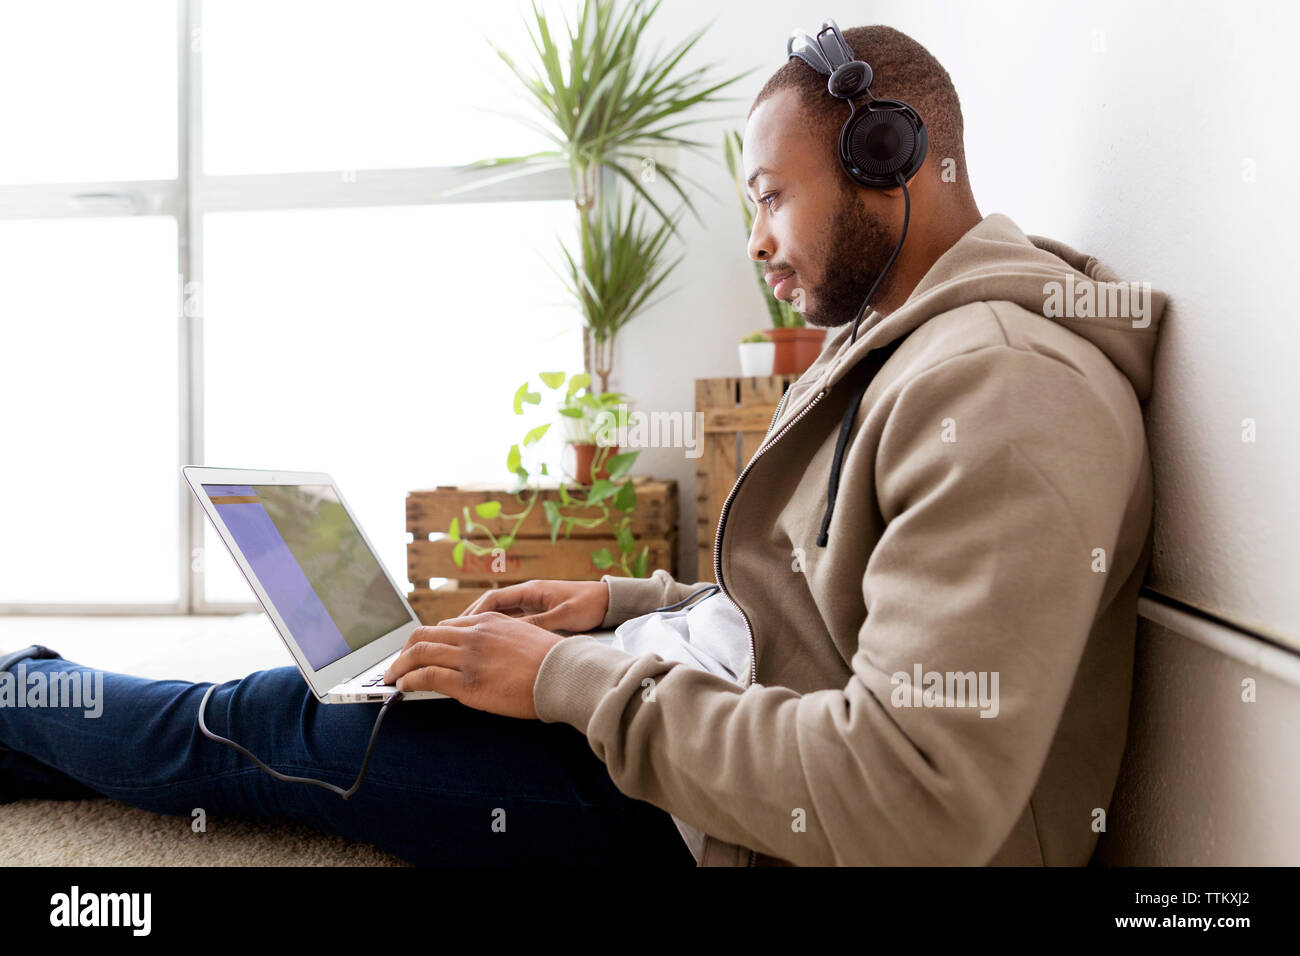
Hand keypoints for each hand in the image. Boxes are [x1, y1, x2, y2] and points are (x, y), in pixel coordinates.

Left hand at [383, 613, 566, 718]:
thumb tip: (487, 654)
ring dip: (400, 666)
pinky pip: (427, 677)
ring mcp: (469, 656)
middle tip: (396, 664)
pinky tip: (404, 687)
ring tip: (392, 677)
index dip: (427, 640)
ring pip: (420, 653)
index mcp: (489, 621)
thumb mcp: (523, 637)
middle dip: (404, 651)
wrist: (565, 674)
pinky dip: (409, 680)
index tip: (419, 652)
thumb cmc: (552, 662)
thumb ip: (500, 639)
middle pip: (425, 634)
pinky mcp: (467, 682)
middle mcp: (474, 634)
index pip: (445, 626)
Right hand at [453, 578, 609, 633]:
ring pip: (499, 613)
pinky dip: (497, 630)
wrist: (608, 601)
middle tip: (451, 635)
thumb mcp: (563, 616)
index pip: (493, 599)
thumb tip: (511, 632)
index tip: (458, 627)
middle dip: (470, 619)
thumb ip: (538, 623)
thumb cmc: (589, 605)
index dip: (474, 613)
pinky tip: (490, 643)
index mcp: (530, 590)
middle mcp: (527, 594)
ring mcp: (532, 602)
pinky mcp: (538, 612)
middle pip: (491, 605)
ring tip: (463, 641)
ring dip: (481, 625)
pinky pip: (511, 620)